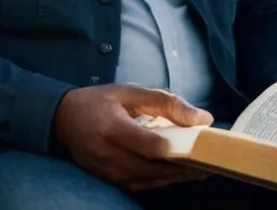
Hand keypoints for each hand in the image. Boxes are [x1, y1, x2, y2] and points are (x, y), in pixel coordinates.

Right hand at [52, 84, 213, 191]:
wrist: (63, 121)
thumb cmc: (99, 102)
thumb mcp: (129, 92)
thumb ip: (165, 102)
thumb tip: (203, 118)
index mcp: (113, 128)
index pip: (153, 147)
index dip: (181, 149)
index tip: (205, 144)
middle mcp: (110, 155)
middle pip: (157, 167)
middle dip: (187, 165)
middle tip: (213, 158)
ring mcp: (110, 172)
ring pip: (154, 180)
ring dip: (179, 175)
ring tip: (202, 165)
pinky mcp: (112, 181)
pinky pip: (145, 185)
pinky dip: (164, 179)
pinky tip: (179, 171)